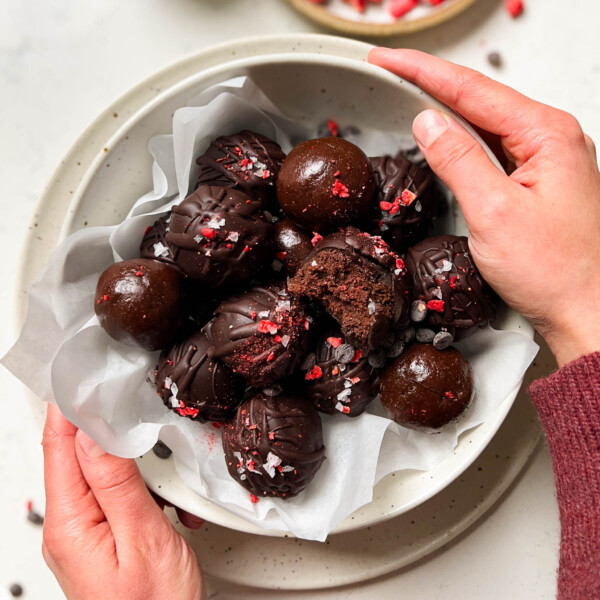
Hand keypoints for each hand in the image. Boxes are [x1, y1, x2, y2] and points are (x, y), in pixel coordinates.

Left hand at [42, 404, 205, 599]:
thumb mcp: (143, 540)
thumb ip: (117, 484)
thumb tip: (96, 434)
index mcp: (70, 523)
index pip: (59, 446)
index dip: (67, 405)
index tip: (81, 372)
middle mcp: (70, 525)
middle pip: (74, 453)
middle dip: (103, 425)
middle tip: (124, 397)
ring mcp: (87, 531)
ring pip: (100, 470)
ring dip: (130, 458)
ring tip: (156, 458)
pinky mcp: (105, 535)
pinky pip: (116, 492)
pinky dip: (142, 483)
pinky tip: (165, 498)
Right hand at [369, 48, 599, 366]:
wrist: (585, 309)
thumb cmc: (554, 270)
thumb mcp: (494, 212)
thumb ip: (458, 160)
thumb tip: (427, 122)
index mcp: (546, 135)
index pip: (472, 90)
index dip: (422, 71)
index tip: (388, 59)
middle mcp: (550, 139)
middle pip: (479, 99)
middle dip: (430, 82)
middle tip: (389, 69)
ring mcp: (544, 159)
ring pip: (483, 123)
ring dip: (443, 108)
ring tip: (406, 93)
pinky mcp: (534, 180)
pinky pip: (490, 148)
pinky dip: (460, 139)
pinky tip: (442, 135)